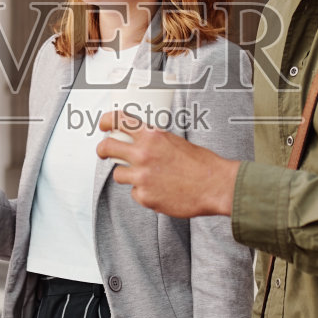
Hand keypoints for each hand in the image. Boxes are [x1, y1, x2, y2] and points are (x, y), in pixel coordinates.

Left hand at [95, 111, 238, 217]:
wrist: (215, 186)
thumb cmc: (202, 165)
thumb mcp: (176, 142)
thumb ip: (155, 142)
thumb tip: (141, 143)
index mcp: (152, 136)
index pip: (119, 121)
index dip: (106, 121)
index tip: (104, 125)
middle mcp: (143, 155)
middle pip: (107, 148)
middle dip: (102, 149)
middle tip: (104, 152)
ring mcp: (142, 177)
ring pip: (118, 174)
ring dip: (128, 175)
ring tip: (147, 176)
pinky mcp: (144, 197)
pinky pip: (135, 193)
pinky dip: (144, 192)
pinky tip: (160, 190)